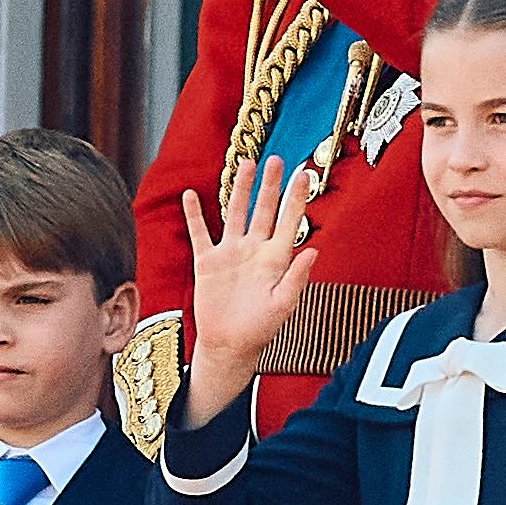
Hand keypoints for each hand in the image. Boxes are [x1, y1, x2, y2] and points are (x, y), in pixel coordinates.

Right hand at [180, 157, 317, 420]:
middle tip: (277, 159)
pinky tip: (192, 193)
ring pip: (235, 214)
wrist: (229, 345)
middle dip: (270, 185)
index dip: (296, 198)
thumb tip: (313, 251)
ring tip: (246, 164)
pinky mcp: (207, 261)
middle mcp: (254, 249)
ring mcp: (231, 253)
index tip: (304, 174)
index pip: (289, 221)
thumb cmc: (260, 328)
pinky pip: (200, 232)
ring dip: (240, 190)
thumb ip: (297, 278)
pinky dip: (195, 214)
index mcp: (276, 258)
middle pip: (263, 210)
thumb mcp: (282, 305)